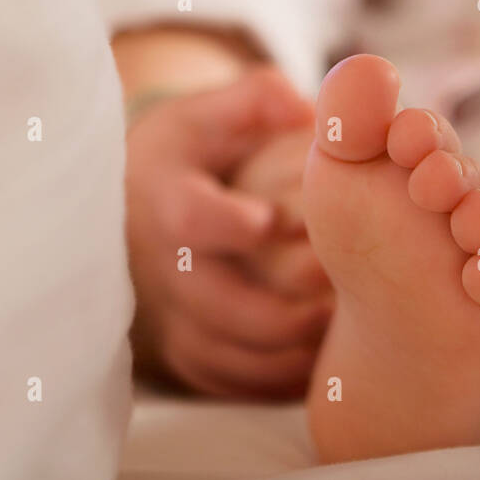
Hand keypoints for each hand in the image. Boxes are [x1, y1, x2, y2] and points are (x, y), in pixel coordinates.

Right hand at [125, 67, 329, 397]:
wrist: (139, 197)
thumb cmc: (193, 148)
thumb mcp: (213, 110)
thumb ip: (258, 99)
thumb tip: (302, 106)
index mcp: (165, 196)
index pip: (187, 219)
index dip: (228, 224)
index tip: (273, 219)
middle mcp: (158, 263)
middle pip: (210, 303)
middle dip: (275, 305)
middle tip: (336, 289)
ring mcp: (169, 312)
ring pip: (222, 352)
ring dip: (282, 348)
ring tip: (339, 327)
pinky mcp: (184, 348)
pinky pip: (226, 380)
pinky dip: (272, 380)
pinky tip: (319, 361)